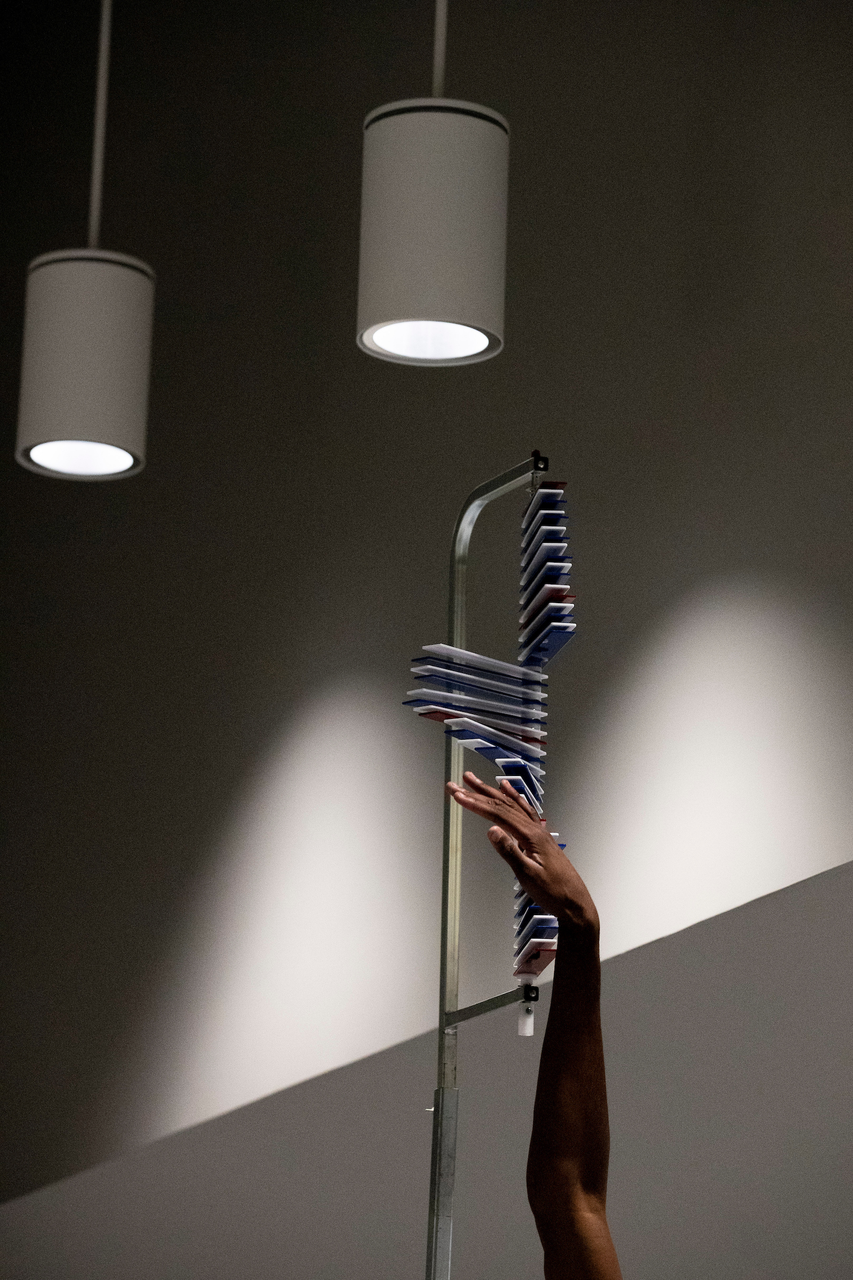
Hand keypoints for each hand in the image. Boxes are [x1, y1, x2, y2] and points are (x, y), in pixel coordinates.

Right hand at [446, 772, 598, 936]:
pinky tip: (507, 790)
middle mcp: (535, 828)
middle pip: (503, 805)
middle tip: (457, 783)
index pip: (498, 814)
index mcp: (530, 835)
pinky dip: (513, 798)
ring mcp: (538, 832)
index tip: (457, 795)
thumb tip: (490, 829)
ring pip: (512, 805)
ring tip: (475, 781)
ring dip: (492, 792)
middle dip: (478, 793)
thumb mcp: (528, 875)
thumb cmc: (552, 892)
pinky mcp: (539, 838)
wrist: (575, 902)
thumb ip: (509, 851)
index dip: (476, 804)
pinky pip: (524, 810)